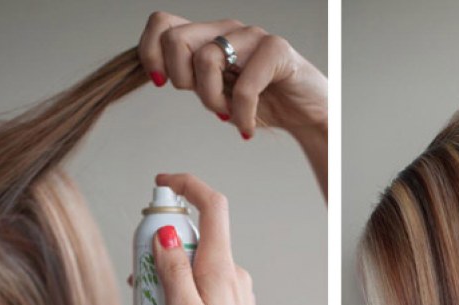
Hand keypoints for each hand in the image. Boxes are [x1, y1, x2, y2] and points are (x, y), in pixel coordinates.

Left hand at [138, 12, 326, 140]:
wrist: (308, 113)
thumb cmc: (264, 102)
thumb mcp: (216, 92)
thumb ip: (191, 79)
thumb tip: (158, 75)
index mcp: (209, 35)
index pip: (162, 24)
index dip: (151, 53)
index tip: (163, 83)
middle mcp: (227, 30)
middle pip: (174, 38)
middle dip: (180, 80)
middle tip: (206, 100)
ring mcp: (252, 37)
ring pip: (206, 59)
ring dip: (212, 100)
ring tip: (229, 115)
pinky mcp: (276, 50)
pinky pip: (243, 86)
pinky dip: (242, 114)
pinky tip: (247, 126)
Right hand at [149, 173, 277, 304]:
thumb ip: (173, 271)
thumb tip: (165, 232)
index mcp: (222, 270)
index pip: (212, 207)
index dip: (187, 185)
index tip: (161, 182)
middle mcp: (233, 277)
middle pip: (193, 242)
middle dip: (158, 254)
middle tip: (138, 287)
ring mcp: (235, 296)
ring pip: (192, 273)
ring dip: (163, 287)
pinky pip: (199, 295)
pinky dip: (177, 304)